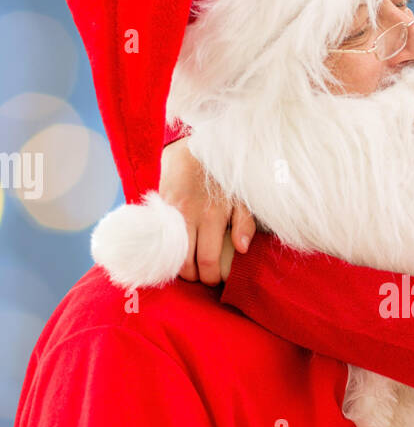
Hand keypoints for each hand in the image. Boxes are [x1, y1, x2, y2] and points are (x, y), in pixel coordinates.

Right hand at [159, 136, 255, 284]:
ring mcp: (168, 212)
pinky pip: (155, 238)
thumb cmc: (222, 176)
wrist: (194, 147)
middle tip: (202, 275)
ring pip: (167, 254)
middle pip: (185, 264)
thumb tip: (241, 249)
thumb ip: (245, 223)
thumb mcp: (242, 196)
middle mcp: (187, 216)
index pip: (207, 261)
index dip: (210, 277)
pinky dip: (163, 250)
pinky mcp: (156, 206)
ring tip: (189, 265)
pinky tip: (173, 251)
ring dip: (177, 266)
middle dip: (194, 276)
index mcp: (212, 216)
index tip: (215, 279)